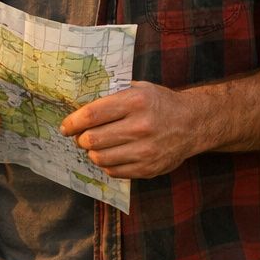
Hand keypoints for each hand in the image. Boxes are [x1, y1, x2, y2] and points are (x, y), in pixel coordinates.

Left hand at [60, 81, 207, 178]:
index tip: (65, 126)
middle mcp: (141, 126)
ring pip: (100, 157)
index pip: (92, 115)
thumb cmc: (160, 103)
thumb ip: (112, 95)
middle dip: (80, 139)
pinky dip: (106, 164)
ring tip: (95, 146)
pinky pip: (114, 171)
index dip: (72, 122)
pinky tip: (111, 155)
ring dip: (92, 152)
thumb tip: (77, 104)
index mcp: (135, 102)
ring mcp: (146, 150)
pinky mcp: (149, 168)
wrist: (194, 123)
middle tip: (80, 137)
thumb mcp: (139, 88)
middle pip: (92, 139)